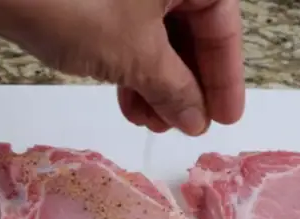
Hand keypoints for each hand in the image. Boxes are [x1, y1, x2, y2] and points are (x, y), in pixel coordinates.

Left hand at [0, 0, 245, 135]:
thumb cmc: (73, 5)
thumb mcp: (136, 55)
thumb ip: (176, 88)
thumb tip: (196, 118)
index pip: (222, 24)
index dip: (226, 76)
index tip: (225, 118)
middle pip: (192, 28)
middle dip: (187, 83)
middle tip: (185, 126)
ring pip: (159, 33)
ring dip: (159, 81)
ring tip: (152, 121)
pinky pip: (131, 29)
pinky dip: (134, 65)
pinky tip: (131, 102)